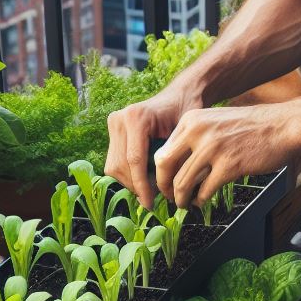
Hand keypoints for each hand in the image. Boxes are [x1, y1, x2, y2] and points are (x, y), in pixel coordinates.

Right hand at [105, 87, 199, 209]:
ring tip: (151, 188)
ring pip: (114, 167)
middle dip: (136, 186)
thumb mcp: (186, 134)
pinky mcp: (112, 130)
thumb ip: (174, 159)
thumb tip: (169, 192)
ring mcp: (114, 123)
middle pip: (120, 165)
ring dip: (130, 182)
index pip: (134, 160)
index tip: (150, 204)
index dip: (142, 186)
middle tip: (153, 200)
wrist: (180, 95)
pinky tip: (144, 177)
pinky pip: (114, 162)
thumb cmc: (188, 113)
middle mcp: (120, 118)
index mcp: (137, 117)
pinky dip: (128, 174)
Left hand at [154, 104, 295, 208]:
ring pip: (182, 182)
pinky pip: (204, 190)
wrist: (282, 126)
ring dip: (181, 199)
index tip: (165, 182)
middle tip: (168, 197)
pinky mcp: (229, 165)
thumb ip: (195, 137)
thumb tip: (174, 163)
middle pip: (165, 166)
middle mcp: (198, 132)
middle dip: (163, 187)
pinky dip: (200, 200)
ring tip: (185, 204)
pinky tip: (203, 201)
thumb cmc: (251, 126)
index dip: (161, 172)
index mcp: (191, 120)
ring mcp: (213, 148)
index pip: (163, 150)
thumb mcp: (215, 121)